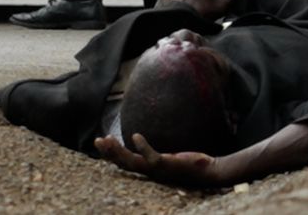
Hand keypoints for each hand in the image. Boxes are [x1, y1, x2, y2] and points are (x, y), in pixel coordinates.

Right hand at [94, 134, 223, 186]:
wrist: (210, 171)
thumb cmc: (192, 164)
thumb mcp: (171, 157)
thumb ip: (159, 151)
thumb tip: (150, 140)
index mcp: (150, 170)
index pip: (126, 164)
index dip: (112, 155)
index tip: (103, 142)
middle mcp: (151, 172)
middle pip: (124, 164)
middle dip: (109, 153)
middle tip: (97, 140)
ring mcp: (158, 169)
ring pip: (132, 162)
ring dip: (118, 151)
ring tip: (108, 138)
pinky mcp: (167, 164)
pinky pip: (150, 156)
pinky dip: (142, 147)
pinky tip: (135, 136)